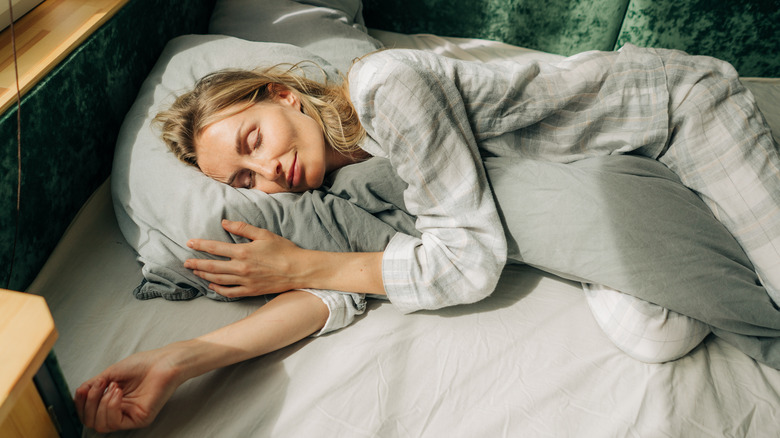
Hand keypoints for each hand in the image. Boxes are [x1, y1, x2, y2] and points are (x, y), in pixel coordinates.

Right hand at [74, 347, 182, 432]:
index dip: (80, 403)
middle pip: (91, 422)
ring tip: (113, 386)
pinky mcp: (139, 419)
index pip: (88, 413)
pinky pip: (115, 422)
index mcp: (112, 401)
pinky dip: (111, 406)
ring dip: (101, 403)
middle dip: (89, 403)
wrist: (164, 361)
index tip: (83, 389)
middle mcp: (120, 411)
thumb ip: (93, 385)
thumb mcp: (110, 373)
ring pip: (101, 425)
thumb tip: (79, 393)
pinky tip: (117, 392)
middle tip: (100, 385)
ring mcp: (129, 416)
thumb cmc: (144, 364)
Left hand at [185, 219, 305, 297]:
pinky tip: (212, 285)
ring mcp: (245, 281)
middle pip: (212, 266)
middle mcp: (241, 268)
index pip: (215, 248)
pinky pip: (230, 292)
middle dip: (196, 263)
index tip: (189, 243)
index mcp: (243, 252)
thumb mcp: (263, 234)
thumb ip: (242, 228)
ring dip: (204, 275)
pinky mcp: (250, 290)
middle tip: (186, 262)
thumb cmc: (283, 250)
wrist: (298, 270)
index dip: (200, 245)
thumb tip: (224, 223)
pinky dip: (218, 289)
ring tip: (195, 271)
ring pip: (218, 280)